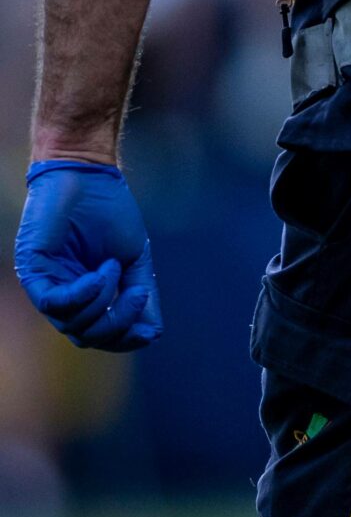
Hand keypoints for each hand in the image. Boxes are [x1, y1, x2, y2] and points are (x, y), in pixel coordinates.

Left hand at [14, 161, 160, 351]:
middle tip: (138, 294)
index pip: (100, 335)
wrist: (88, 177)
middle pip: (86, 336)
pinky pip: (55, 302)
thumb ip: (141, 295)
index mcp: (86, 296)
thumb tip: (152, 332)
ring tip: (115, 267)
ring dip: (103, 302)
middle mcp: (63, 295)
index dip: (124, 339)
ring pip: (71, 323)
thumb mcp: (134, 259)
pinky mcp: (32, 271)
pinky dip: (85, 294)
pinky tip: (103, 271)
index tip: (148, 330)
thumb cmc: (109, 213)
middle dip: (117, 323)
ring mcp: (46, 285)